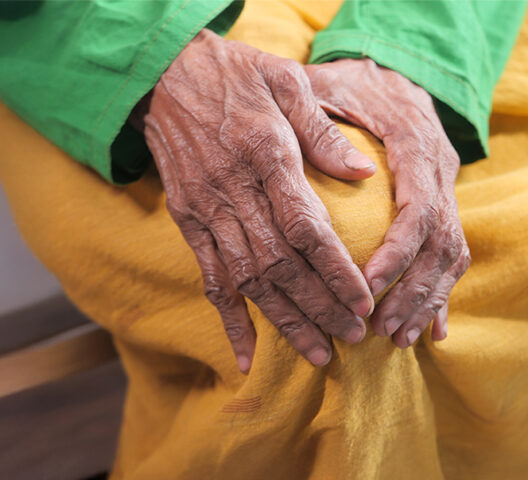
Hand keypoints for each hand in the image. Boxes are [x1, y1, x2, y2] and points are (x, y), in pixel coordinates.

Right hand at [137, 30, 375, 371]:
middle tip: (352, 338)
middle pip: (278, 264)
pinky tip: (245, 355)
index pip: (303, 226)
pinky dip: (229, 320)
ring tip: (316, 354)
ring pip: (246, 279)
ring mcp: (205, 211)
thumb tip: (363, 173)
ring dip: (282, 321)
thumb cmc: (234, 75)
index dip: (333, 269)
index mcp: (263, 153)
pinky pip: (209, 278)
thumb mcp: (284, 80)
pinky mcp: (188, 222)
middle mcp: (231, 190)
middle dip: (317, 306)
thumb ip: (322, 130)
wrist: (164, 78)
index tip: (362, 301)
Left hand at [305, 58, 470, 347]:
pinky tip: (428, 329)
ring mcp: (446, 188)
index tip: (367, 284)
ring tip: (398, 338)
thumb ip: (326, 122)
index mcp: (416, 143)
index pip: (417, 207)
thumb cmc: (346, 84)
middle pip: (441, 240)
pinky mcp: (440, 204)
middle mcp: (441, 170)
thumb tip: (353, 171)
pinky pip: (449, 253)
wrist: (387, 74)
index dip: (397, 250)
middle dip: (413, 289)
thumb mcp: (328, 89)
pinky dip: (440, 293)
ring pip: (450, 253)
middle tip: (380, 328)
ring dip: (427, 300)